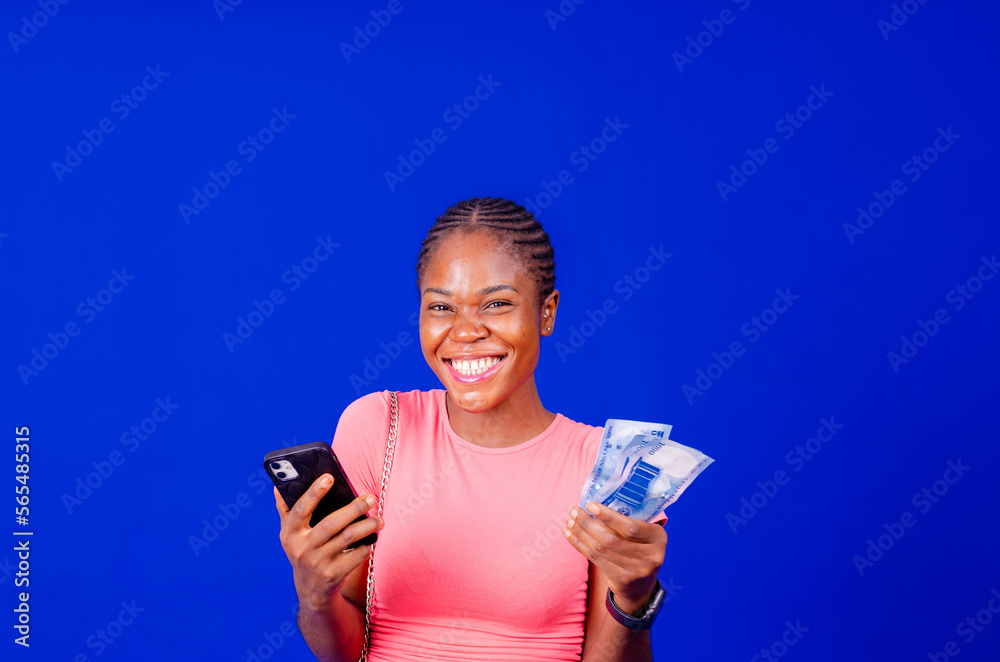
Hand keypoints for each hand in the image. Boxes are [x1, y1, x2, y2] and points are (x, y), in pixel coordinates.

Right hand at [274, 474, 384, 611]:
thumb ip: (286, 510)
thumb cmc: (303, 551)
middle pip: (332, 523)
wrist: (310, 589)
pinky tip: (371, 540)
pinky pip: (356, 556)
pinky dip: (366, 546)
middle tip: (371, 498)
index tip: (329, 477)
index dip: (314, 492)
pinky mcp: (333, 575)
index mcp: (291, 533)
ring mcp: (318, 563)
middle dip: (354, 508)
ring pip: (348, 538)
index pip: (301, 509)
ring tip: (379, 519)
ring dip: (367, 526)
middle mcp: (302, 548)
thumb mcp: (290, 534)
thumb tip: (277, 486)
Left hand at [563, 501, 667, 611]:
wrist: (642, 585)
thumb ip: (631, 519)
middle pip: (611, 538)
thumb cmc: (640, 548)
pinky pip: (595, 559)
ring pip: (600, 549)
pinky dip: (579, 545)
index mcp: (658, 538)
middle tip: (573, 511)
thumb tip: (597, 501)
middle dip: (588, 523)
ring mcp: (636, 571)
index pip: (631, 527)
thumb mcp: (645, 533)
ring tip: (569, 521)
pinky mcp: (621, 580)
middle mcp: (650, 556)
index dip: (608, 516)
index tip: (590, 504)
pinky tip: (569, 534)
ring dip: (581, 533)